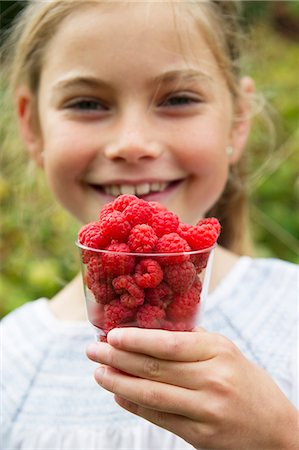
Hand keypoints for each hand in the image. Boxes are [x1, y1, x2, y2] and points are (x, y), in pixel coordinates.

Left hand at [86, 328, 298, 449]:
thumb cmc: (246, 382)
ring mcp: (206, 411)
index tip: (111, 335)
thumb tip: (150, 329)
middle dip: (118, 358)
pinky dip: (135, 406)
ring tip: (99, 373)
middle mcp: (212, 380)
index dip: (136, 339)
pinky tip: (118, 396)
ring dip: (119, 383)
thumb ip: (191, 340)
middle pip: (154, 369)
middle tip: (93, 350)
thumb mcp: (226, 351)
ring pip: (152, 395)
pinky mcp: (201, 437)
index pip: (168, 344)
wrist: (275, 428)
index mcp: (218, 352)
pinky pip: (159, 418)